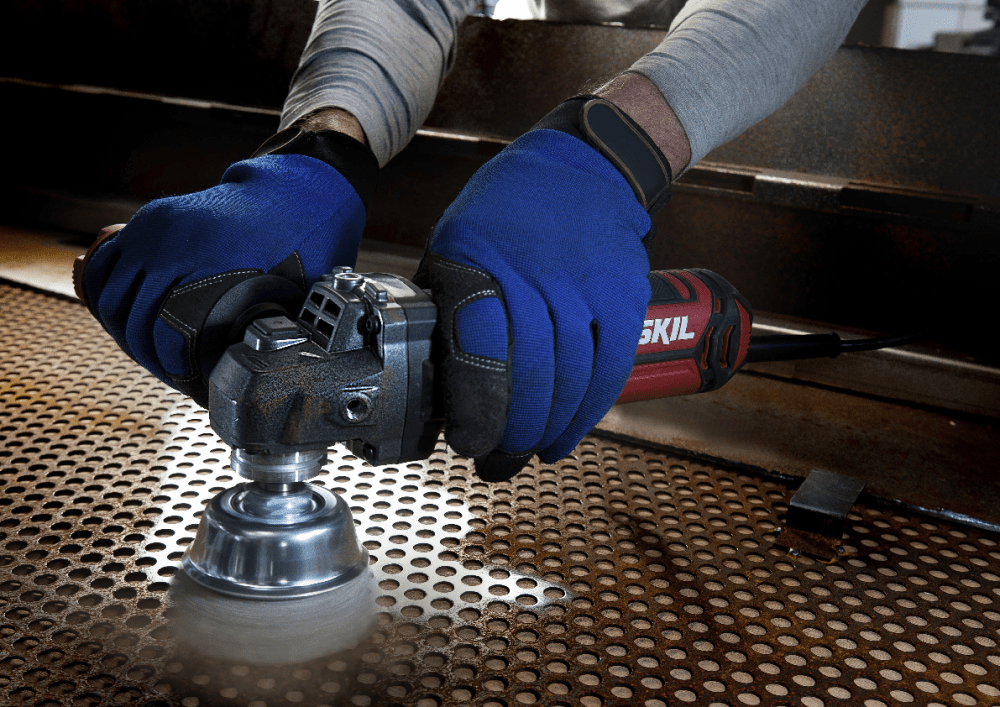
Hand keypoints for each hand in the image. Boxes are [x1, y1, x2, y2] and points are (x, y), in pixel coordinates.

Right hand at [74, 130, 376, 404]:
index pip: (168, 340)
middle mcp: (177, 248)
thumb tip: (245, 376)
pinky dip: (108, 296)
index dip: (179, 372)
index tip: (194, 386)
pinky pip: (108, 266)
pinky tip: (130, 319)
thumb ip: (265, 336)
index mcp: (213, 271)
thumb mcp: (296, 299)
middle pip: (137, 325)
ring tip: (156, 352)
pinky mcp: (150, 220)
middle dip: (154, 358)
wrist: (298, 192)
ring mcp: (157, 231)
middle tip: (177, 374)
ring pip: (113, 299)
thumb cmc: (304, 246)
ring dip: (128, 332)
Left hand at [416, 126, 654, 480]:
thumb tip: (427, 376)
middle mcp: (532, 272)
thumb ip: (444, 303)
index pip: (477, 353)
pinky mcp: (623, 294)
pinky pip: (610, 367)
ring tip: (533, 453)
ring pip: (571, 378)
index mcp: (477, 261)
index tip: (469, 443)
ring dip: (551, 429)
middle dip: (514, 434)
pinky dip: (590, 411)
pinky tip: (569, 434)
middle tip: (500, 461)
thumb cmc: (506, 211)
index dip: (476, 411)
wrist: (581, 165)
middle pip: (528, 375)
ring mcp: (584, 283)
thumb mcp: (453, 241)